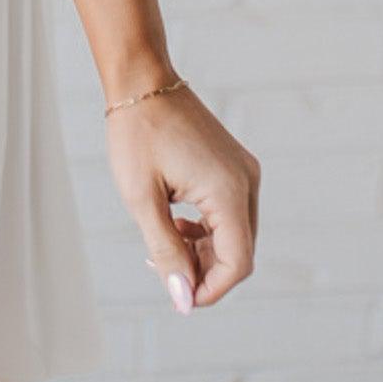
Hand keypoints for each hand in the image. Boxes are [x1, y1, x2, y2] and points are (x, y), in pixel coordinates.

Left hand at [105, 78, 259, 312]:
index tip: (178, 296)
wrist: (142, 81)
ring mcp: (243, 171)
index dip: (210, 289)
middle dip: (204, 271)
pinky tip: (176, 223)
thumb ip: (166, 252)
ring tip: (164, 245)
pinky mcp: (234, 165)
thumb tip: (184, 300)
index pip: (237, 262)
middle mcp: (246, 181)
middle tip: (163, 268)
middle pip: (239, 251)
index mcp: (229, 190)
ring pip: (235, 234)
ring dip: (203, 250)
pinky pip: (230, 212)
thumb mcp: (142, 199)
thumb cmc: (136, 135)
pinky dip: (206, 228)